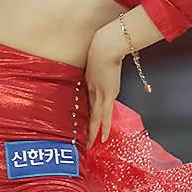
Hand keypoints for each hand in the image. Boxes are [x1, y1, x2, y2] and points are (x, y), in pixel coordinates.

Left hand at [85, 25, 122, 148]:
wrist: (104, 47)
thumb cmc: (105, 47)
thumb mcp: (102, 56)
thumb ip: (104, 61)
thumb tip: (110, 59)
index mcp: (90, 81)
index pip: (88, 100)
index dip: (86, 111)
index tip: (83, 120)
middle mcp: (93, 90)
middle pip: (89, 112)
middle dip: (86, 126)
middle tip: (82, 139)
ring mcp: (99, 94)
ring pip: (95, 118)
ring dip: (92, 132)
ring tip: (89, 144)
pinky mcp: (107, 96)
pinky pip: (105, 116)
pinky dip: (103, 128)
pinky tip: (101, 139)